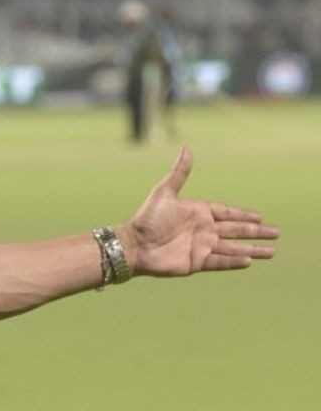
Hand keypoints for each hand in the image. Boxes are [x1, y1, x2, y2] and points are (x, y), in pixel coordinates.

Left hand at [120, 147, 278, 276]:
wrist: (134, 244)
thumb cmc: (147, 218)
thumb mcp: (165, 192)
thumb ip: (179, 172)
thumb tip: (186, 147)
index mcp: (198, 212)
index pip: (227, 213)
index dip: (244, 215)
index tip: (260, 216)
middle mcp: (203, 230)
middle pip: (236, 230)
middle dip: (256, 232)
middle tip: (276, 233)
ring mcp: (200, 247)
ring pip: (233, 248)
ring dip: (252, 249)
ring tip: (272, 252)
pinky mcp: (196, 263)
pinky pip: (220, 262)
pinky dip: (235, 261)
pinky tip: (250, 261)